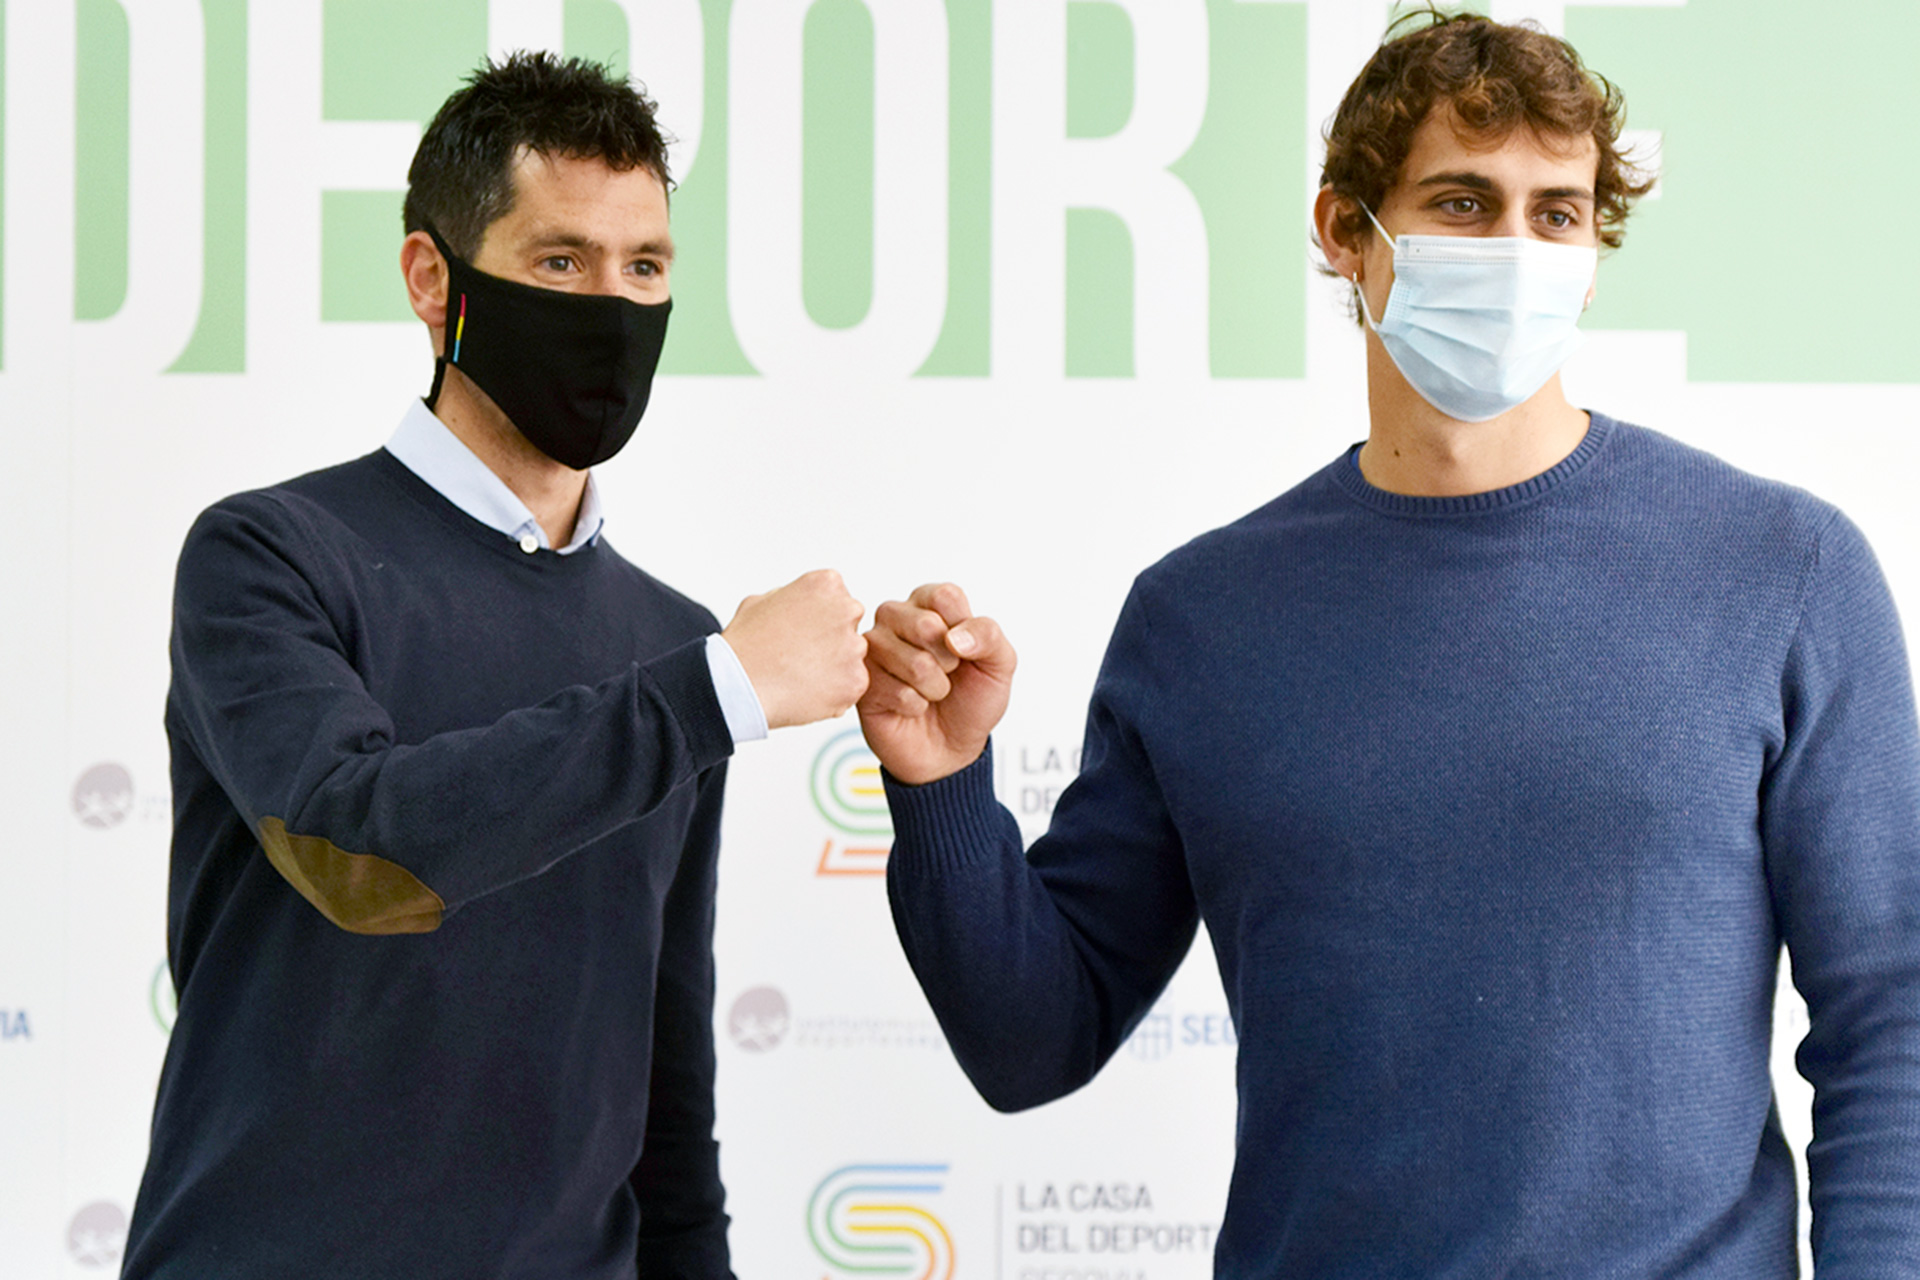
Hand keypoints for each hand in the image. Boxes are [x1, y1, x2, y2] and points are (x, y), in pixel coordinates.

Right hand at [722, 570, 868, 728]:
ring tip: (799, 677)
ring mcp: (854, 646)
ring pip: (852, 659)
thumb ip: (793, 597)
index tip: (799, 633)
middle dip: (832, 642)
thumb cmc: (744, 644)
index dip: (818, 620)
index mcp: (827, 584)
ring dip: (834, 669)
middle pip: (850, 628)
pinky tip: (805, 692)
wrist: (736, 684)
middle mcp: (847, 610)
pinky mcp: (856, 681)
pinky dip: (833, 694)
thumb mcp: (762, 601)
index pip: (838, 600)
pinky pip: (850, 688)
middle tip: (800, 657)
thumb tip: (805, 604)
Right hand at [857, 583, 1015, 784]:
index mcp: (929, 604)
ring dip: (934, 688)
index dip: (963, 631)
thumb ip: (989, 636)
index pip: (945, 596)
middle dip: (948, 662)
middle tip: (947, 674)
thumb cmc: (972, 700)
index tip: (965, 651)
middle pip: (925, 624)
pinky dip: (914, 706)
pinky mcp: (860, 680)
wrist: (951, 749)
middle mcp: (896, 618)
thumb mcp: (1000, 665)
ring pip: (912, 661)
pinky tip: (911, 707)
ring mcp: (874, 648)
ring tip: (930, 693)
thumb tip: (954, 637)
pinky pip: (895, 691)